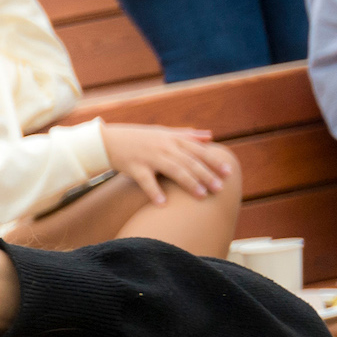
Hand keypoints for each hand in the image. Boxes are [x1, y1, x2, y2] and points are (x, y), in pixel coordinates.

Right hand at [101, 123, 237, 203]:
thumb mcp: (163, 132)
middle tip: (220, 189)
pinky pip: (146, 181)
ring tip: (201, 196)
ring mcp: (149, 157)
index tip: (228, 172)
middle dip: (206, 175)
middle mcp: (163, 147)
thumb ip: (187, 135)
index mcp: (172, 139)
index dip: (214, 161)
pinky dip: (155, 192)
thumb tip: (210, 136)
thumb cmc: (138, 138)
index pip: (198, 150)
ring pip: (173, 170)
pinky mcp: (134, 167)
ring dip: (189, 183)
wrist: (108, 141)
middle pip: (189, 162)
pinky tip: (163, 204)